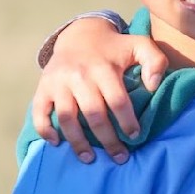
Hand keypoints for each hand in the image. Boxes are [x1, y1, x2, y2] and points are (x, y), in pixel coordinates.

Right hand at [32, 18, 168, 162]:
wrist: (80, 34)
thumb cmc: (115, 48)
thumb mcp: (140, 45)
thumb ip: (155, 61)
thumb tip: (154, 86)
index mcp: (103, 68)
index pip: (117, 100)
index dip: (127, 122)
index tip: (135, 136)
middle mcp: (79, 76)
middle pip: (93, 115)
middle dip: (108, 140)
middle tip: (120, 157)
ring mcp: (58, 83)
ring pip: (66, 118)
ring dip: (77, 142)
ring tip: (89, 159)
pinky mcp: (43, 87)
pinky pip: (39, 112)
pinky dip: (44, 129)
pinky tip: (56, 143)